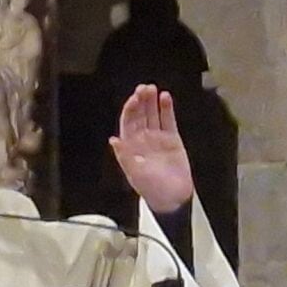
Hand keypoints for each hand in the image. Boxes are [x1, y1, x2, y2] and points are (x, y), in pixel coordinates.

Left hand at [109, 84, 193, 214]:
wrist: (172, 198)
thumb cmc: (151, 189)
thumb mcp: (134, 173)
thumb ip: (124, 156)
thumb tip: (113, 140)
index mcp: (131, 146)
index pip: (128, 123)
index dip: (130, 110)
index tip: (134, 99)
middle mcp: (143, 139)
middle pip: (140, 115)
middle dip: (141, 101)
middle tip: (144, 88)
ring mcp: (158, 138)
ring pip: (153, 115)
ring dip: (152, 102)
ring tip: (153, 89)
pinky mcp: (172, 139)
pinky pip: (168, 120)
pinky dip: (167, 109)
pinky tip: (165, 98)